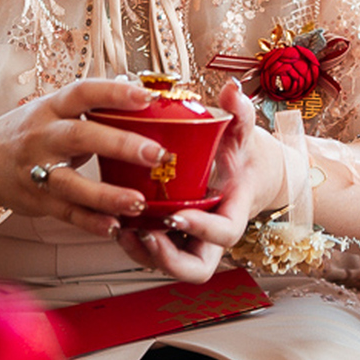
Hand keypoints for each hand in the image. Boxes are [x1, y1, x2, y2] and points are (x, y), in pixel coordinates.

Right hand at [0, 78, 165, 234]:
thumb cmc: (29, 132)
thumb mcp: (54, 110)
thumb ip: (93, 108)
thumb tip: (145, 97)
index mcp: (51, 108)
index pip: (83, 92)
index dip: (115, 93)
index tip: (147, 98)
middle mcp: (42, 137)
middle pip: (80, 137)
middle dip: (120, 144)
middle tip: (155, 154)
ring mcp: (36, 170)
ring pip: (72, 184)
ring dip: (107, 195)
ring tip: (138, 201)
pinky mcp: (37, 200)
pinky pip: (67, 213)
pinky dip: (91, 221)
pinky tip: (114, 226)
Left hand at [116, 83, 282, 283]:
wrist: (244, 171)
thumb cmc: (242, 155)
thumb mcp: (243, 133)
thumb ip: (240, 113)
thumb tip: (232, 90)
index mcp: (233, 212)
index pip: (224, 234)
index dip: (202, 229)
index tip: (178, 214)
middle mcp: (211, 235)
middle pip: (194, 269)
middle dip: (167, 258)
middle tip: (146, 233)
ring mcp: (191, 240)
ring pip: (168, 265)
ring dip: (143, 254)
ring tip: (122, 229)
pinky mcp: (172, 238)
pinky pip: (152, 252)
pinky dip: (134, 244)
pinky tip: (115, 224)